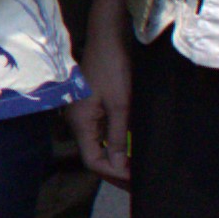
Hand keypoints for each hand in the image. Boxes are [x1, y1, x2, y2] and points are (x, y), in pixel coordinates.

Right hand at [71, 6, 135, 185]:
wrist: (108, 36)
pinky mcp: (92, 106)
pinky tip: (130, 148)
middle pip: (95, 156)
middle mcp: (78, 121)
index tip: (137, 181)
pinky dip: (116, 144)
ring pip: (99, 146)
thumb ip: (117, 137)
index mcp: (80, 123)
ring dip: (117, 159)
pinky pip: (102, 133)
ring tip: (138, 168)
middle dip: (116, 171)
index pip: (94, 162)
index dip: (114, 174)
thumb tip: (117, 165)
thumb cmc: (112, 67)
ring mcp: (84, 114)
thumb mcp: (120, 105)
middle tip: (140, 181)